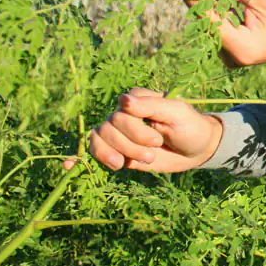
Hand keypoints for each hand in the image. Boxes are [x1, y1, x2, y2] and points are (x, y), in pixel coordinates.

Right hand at [62, 88, 222, 172]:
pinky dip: (80, 158)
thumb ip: (151, 106)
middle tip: (152, 153)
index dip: (134, 129)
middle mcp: (124, 114)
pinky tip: (69, 166)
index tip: (158, 138)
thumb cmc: (190, 127)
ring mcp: (119, 133)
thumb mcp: (177, 114)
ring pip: (99, 140)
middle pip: (108, 128)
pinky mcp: (117, 151)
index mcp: (138, 100)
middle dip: (130, 145)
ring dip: (116, 154)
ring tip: (141, 161)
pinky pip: (92, 151)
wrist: (196, 150)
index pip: (120, 112)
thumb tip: (122, 100)